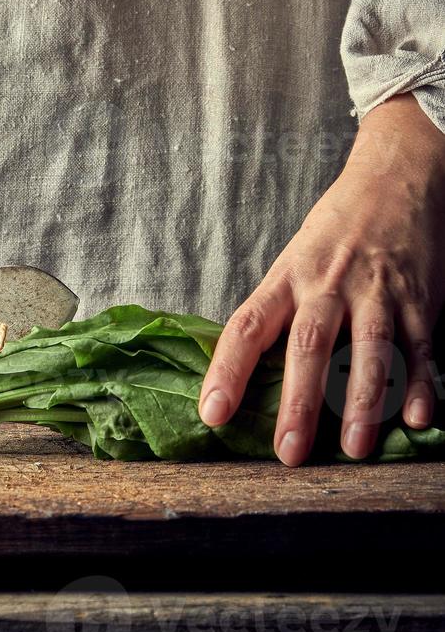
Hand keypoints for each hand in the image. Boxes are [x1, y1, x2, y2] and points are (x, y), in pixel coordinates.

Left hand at [198, 93, 444, 465]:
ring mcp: (375, 291)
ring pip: (368, 347)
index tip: (212, 414)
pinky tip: (416, 417)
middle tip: (289, 452)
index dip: (227, 371)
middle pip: (308, 344)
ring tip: (353, 445)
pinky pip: (420, 345)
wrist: (393, 179)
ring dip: (361, 399)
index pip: (248, 326)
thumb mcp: (294, 260)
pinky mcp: (418, 298)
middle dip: (299, 401)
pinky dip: (421, 382)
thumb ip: (279, 311)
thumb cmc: (334, 231)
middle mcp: (327, 284)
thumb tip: (248, 374)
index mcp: (287, 277)